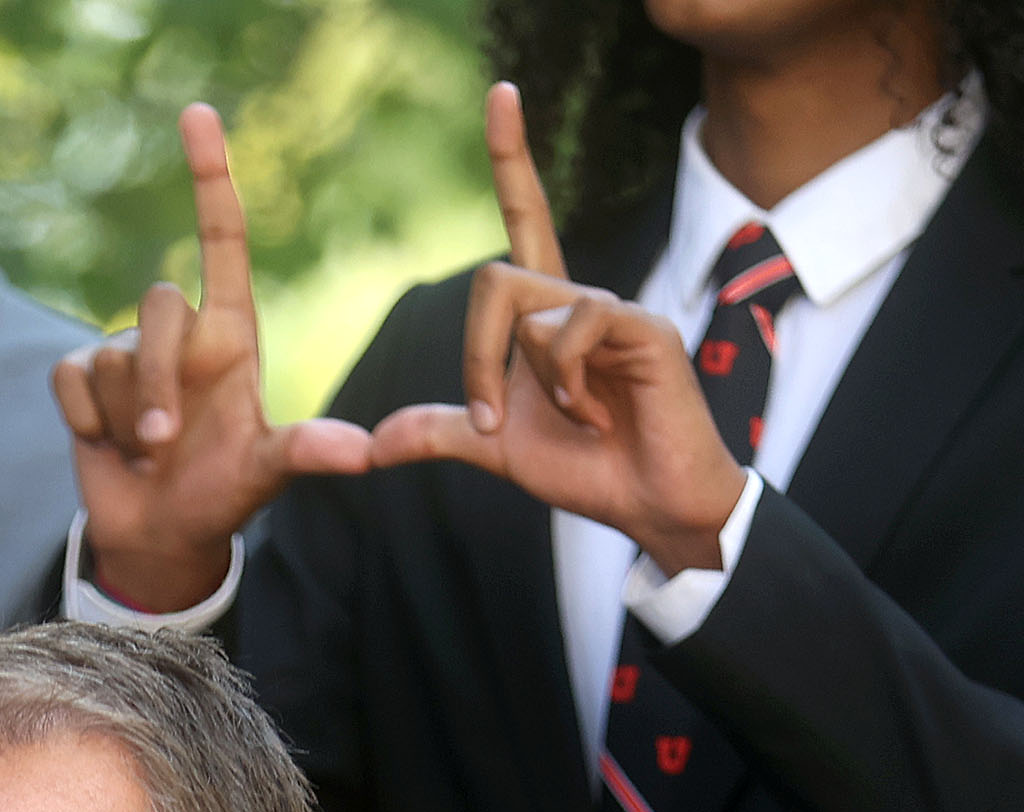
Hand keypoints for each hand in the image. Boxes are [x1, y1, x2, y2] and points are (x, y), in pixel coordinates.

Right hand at [51, 104, 369, 612]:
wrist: (162, 536)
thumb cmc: (222, 493)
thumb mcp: (268, 475)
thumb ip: (306, 454)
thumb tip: (364, 453)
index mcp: (230, 334)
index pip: (221, 239)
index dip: (211, 177)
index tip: (200, 114)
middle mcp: (181, 334)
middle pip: (157, 305)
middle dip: (157, 382)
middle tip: (163, 446)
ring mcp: (128, 355)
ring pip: (113, 356)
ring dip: (127, 417)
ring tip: (146, 453)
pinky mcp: (82, 381)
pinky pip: (72, 379)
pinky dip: (88, 422)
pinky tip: (108, 445)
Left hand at [366, 85, 749, 569]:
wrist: (652, 507)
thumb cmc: (589, 468)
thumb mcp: (498, 448)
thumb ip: (439, 433)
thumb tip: (371, 446)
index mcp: (545, 314)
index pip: (526, 217)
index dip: (512, 156)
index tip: (501, 93)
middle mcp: (578, 297)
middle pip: (493, 280)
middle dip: (477, 359)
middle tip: (494, 420)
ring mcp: (613, 308)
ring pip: (530, 312)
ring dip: (533, 383)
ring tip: (577, 418)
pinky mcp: (643, 326)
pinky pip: (573, 329)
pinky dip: (568, 383)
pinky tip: (598, 414)